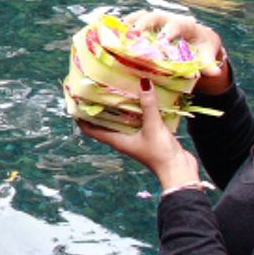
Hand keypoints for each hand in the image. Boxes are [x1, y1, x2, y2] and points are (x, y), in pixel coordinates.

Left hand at [77, 79, 202, 190]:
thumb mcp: (153, 127)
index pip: (90, 129)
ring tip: (116, 88)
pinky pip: (136, 120)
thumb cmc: (160, 154)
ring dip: (118, 107)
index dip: (80, 117)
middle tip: (95, 89)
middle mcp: (122, 139)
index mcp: (116, 140)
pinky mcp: (147, 136)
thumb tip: (143, 82)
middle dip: (99, 107)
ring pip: (121, 120)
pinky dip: (135, 110)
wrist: (179, 171)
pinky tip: (140, 98)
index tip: (74, 102)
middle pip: (104, 122)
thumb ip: (148, 105)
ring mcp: (134, 138)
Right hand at [122, 8, 229, 94]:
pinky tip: (111, 35)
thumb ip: (209, 63)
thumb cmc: (202, 47)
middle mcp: (169, 19)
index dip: (169, 31)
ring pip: (141, 15)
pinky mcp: (148, 25)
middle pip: (155, 16)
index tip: (163, 40)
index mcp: (185, 26)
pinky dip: (123, 26)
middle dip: (144, 23)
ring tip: (118, 32)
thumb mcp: (207, 54)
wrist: (199, 38)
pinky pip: (134, 21)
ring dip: (129, 22)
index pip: (177, 25)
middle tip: (134, 33)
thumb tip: (215, 72)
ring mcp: (157, 21)